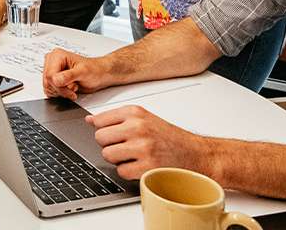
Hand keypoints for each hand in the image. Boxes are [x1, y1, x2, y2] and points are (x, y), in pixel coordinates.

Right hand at [42, 49, 113, 99]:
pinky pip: (51, 91)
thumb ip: (69, 76)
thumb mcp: (83, 72)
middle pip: (48, 83)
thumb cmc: (94, 70)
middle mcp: (52, 62)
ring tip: (73, 86)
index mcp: (57, 55)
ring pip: (48, 88)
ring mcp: (53, 71)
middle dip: (61, 89)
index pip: (49, 75)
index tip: (71, 89)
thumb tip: (56, 80)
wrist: (99, 75)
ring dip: (62, 92)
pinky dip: (61, 94)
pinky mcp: (54, 80)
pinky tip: (70, 89)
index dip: (59, 86)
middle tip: (73, 88)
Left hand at [87, 105, 208, 180]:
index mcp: (135, 112)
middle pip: (100, 138)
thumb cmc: (169, 137)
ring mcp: (142, 147)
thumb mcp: (144, 119)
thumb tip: (90, 120)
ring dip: (118, 159)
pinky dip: (128, 172)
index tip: (112, 134)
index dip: (104, 130)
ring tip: (134, 156)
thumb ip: (116, 118)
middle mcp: (138, 127)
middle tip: (125, 146)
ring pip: (108, 155)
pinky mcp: (147, 166)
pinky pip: (121, 171)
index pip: (100, 120)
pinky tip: (140, 165)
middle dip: (109, 145)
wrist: (195, 153)